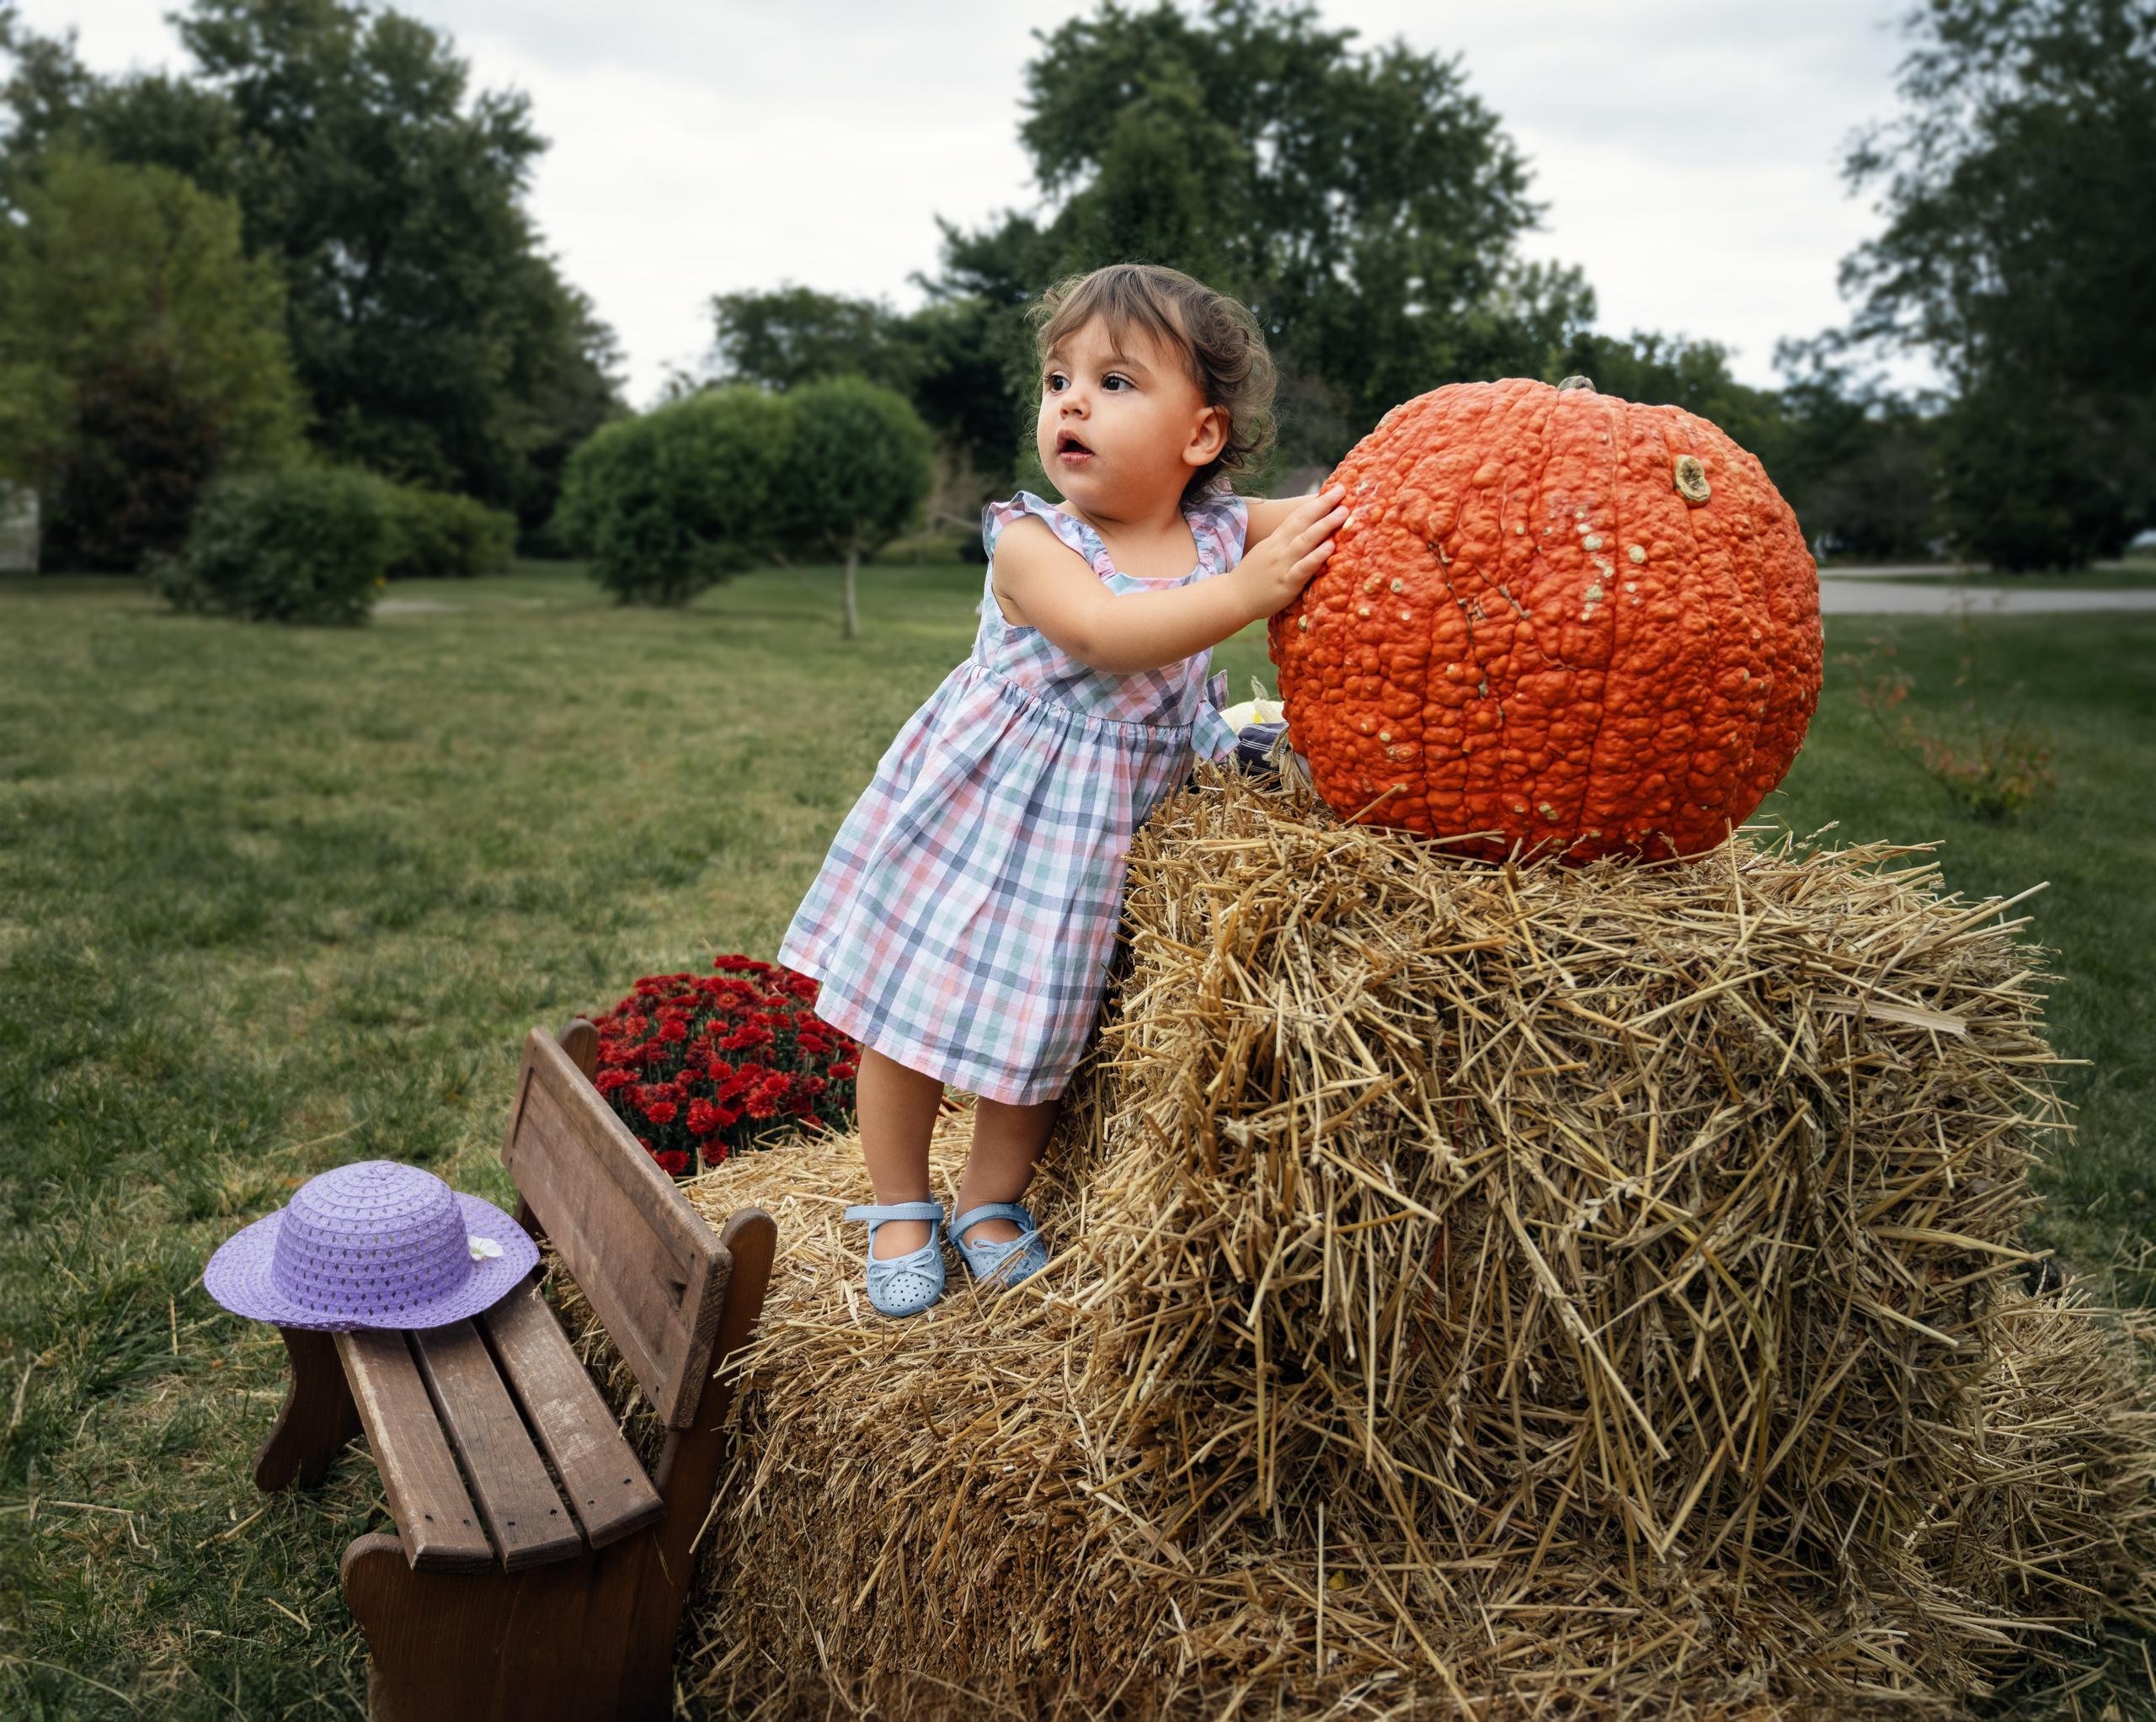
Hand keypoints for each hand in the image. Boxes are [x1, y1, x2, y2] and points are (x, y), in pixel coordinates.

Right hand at [1229, 487, 1346, 620]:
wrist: (1233, 598)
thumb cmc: (1253, 578)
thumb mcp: (1267, 553)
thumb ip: (1285, 543)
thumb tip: (1306, 533)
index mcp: (1275, 540)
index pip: (1297, 516)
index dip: (1315, 502)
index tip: (1333, 489)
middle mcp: (1279, 548)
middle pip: (1303, 521)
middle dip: (1323, 505)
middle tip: (1341, 490)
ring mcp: (1282, 564)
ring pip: (1305, 540)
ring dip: (1325, 525)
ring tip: (1344, 513)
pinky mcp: (1286, 583)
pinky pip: (1303, 567)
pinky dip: (1316, 556)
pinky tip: (1330, 547)